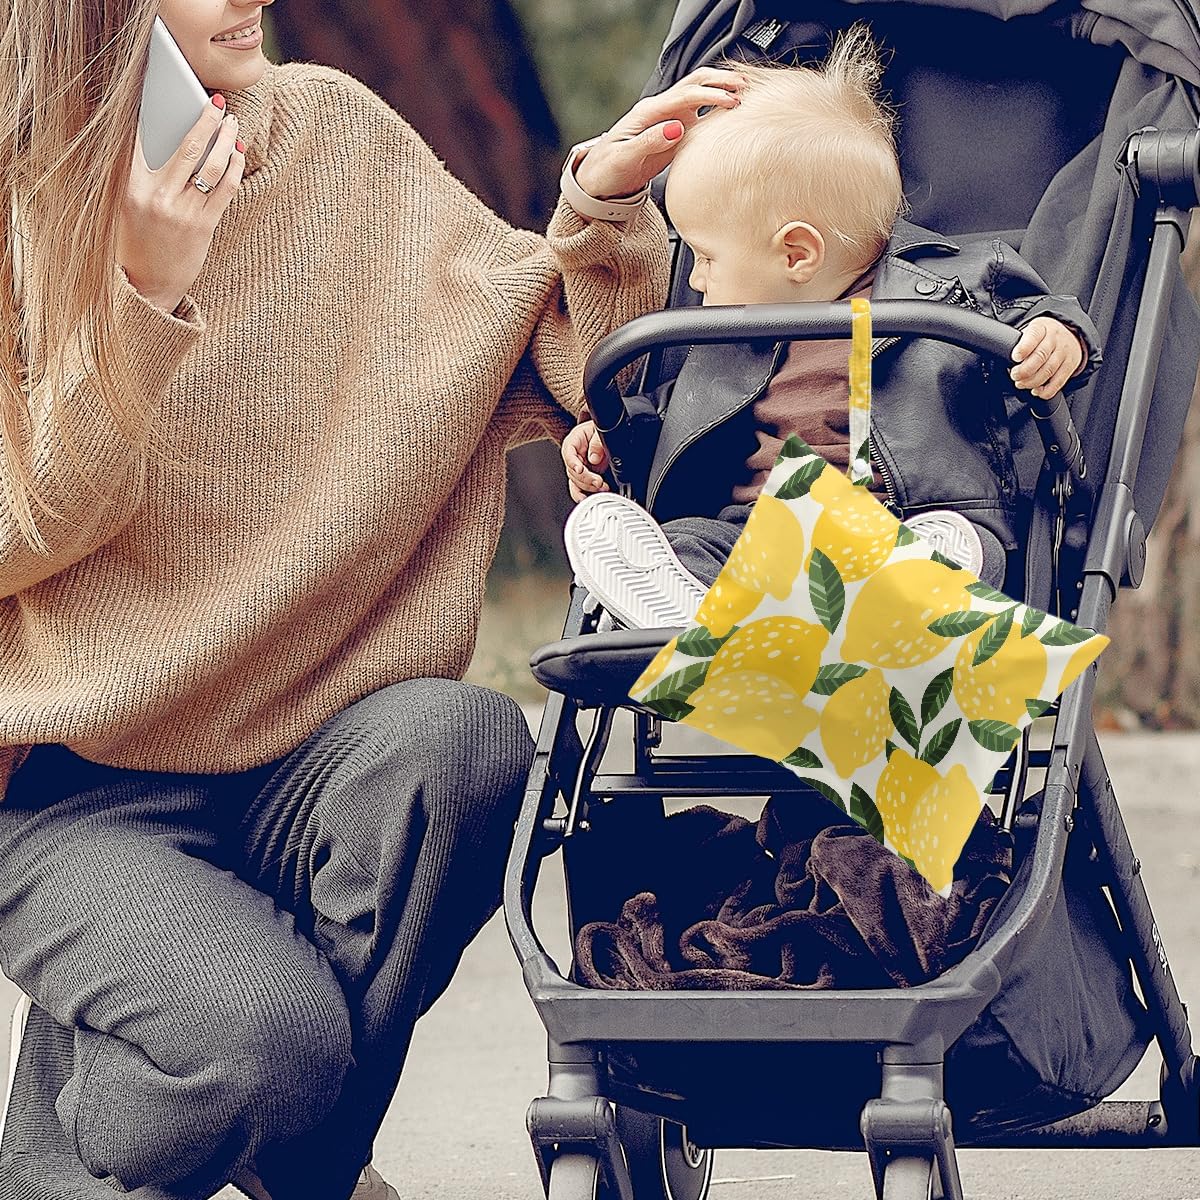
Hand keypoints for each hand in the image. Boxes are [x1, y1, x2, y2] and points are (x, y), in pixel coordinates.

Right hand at [116, 97, 245, 313]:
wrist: (148, 284)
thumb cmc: (139, 238)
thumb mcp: (130, 202)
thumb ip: (144, 171)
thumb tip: (170, 133)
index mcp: (131, 186)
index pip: (143, 136)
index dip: (159, 109)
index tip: (173, 88)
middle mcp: (156, 196)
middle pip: (188, 145)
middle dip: (206, 119)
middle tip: (217, 102)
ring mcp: (182, 211)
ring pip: (211, 164)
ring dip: (226, 140)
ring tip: (232, 125)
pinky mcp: (203, 225)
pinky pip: (225, 187)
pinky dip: (234, 166)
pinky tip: (238, 154)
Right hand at [562, 420, 610, 501]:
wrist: (606, 435)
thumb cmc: (599, 430)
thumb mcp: (600, 430)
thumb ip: (597, 442)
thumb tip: (594, 458)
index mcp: (573, 441)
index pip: (568, 453)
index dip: (573, 462)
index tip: (580, 469)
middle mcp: (573, 456)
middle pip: (572, 471)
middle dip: (586, 479)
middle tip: (599, 482)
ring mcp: (577, 468)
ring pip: (576, 482)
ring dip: (588, 487)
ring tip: (602, 488)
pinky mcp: (583, 477)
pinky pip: (578, 488)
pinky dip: (582, 495)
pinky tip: (587, 498)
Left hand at [573, 67, 746, 200]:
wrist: (599, 182)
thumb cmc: (606, 170)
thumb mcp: (624, 157)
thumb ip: (649, 141)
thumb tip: (676, 128)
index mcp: (648, 112)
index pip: (685, 95)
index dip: (710, 95)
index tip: (731, 101)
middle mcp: (660, 111)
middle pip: (694, 84)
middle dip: (720, 81)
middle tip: (745, 86)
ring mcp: (668, 121)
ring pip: (699, 96)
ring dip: (721, 90)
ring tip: (745, 93)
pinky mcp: (674, 135)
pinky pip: (700, 117)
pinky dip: (717, 111)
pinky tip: (732, 114)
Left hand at [1010, 316, 1085, 398]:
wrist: (1070, 335)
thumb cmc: (1042, 337)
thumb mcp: (1030, 331)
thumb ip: (1019, 342)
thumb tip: (1002, 357)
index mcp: (1042, 328)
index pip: (1033, 336)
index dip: (1023, 348)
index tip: (1015, 357)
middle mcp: (1055, 339)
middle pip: (1040, 356)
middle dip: (1024, 370)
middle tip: (1015, 376)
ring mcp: (1064, 353)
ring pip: (1048, 370)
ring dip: (1032, 381)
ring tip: (1021, 384)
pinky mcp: (1070, 366)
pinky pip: (1059, 381)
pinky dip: (1046, 390)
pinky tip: (1036, 391)